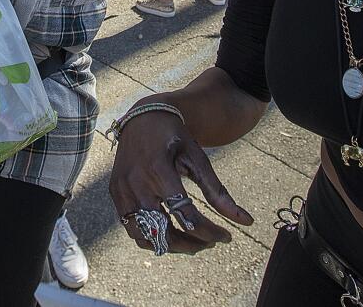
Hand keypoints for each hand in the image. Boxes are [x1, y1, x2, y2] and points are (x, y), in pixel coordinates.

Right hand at [109, 104, 253, 255]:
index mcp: (159, 170)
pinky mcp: (115, 193)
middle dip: (192, 244)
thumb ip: (218, 191)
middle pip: (164, 232)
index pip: (185, 215)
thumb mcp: (198, 158)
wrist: (142, 117)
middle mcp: (137, 182)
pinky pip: (131, 228)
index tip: (226, 237)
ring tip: (192, 241)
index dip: (209, 232)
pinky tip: (170, 233)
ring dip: (171, 246)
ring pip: (145, 237)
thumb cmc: (174, 136)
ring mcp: (122, 190)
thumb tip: (247, 221)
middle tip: (210, 243)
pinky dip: (151, 238)